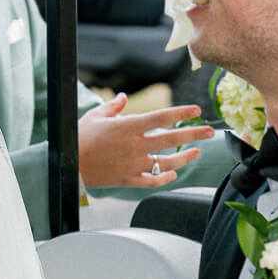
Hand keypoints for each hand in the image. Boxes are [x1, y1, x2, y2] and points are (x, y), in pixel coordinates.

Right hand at [76, 95, 213, 188]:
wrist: (68, 165)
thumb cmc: (79, 138)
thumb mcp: (95, 116)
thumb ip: (112, 107)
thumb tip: (122, 98)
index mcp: (128, 126)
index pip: (161, 117)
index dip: (181, 112)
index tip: (195, 109)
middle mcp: (135, 145)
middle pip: (171, 138)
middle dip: (194, 134)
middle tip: (210, 131)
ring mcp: (133, 164)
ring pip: (167, 162)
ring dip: (185, 157)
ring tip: (196, 152)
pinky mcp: (128, 179)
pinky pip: (152, 180)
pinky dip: (165, 177)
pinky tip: (173, 173)